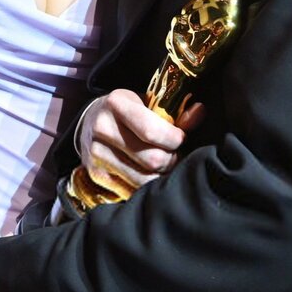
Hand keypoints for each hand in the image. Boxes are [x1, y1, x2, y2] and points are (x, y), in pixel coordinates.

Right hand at [79, 88, 204, 194]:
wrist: (90, 122)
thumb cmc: (128, 110)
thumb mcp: (148, 102)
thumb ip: (175, 112)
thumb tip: (200, 112)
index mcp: (116, 104)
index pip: (152, 131)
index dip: (175, 139)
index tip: (181, 138)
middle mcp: (102, 128)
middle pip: (152, 159)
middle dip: (172, 159)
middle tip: (175, 153)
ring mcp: (96, 154)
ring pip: (144, 178)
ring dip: (162, 174)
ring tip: (165, 164)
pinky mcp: (96, 174)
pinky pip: (132, 189)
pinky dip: (148, 184)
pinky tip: (150, 173)